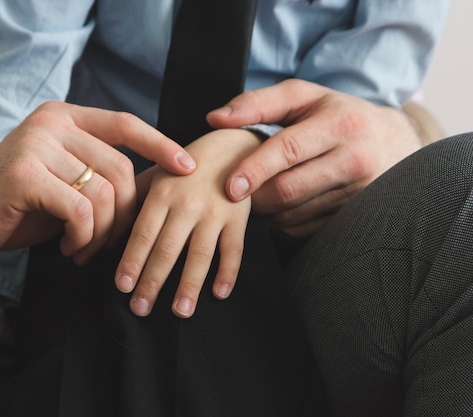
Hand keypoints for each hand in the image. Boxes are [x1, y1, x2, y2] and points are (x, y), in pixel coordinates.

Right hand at [0, 102, 195, 265]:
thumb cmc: (13, 204)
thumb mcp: (61, 180)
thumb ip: (96, 172)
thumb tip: (151, 185)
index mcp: (63, 118)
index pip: (126, 124)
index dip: (161, 144)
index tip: (187, 167)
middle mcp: (52, 124)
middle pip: (121, 169)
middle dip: (124, 215)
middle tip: (107, 242)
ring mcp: (36, 145)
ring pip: (103, 193)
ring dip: (102, 233)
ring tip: (84, 249)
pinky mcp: (24, 175)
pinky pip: (80, 211)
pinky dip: (83, 238)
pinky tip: (68, 247)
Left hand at [115, 129, 259, 317]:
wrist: (228, 150)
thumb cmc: (182, 172)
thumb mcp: (155, 179)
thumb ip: (132, 204)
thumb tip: (105, 239)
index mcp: (161, 194)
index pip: (143, 233)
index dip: (132, 261)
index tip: (122, 287)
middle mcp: (187, 204)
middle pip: (168, 249)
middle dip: (153, 281)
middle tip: (141, 308)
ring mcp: (214, 212)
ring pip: (200, 254)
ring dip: (189, 285)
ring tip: (179, 311)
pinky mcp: (238, 218)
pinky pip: (233, 250)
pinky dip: (227, 272)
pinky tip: (218, 294)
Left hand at [207, 79, 421, 236]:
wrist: (394, 142)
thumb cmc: (338, 115)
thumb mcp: (304, 96)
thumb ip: (258, 103)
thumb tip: (215, 119)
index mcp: (340, 125)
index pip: (289, 151)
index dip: (255, 169)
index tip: (230, 186)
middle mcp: (354, 161)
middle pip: (288, 190)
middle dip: (253, 196)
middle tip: (231, 192)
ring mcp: (358, 195)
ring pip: (292, 214)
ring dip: (264, 210)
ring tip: (252, 195)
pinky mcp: (352, 218)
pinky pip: (303, 228)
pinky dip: (280, 220)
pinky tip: (276, 204)